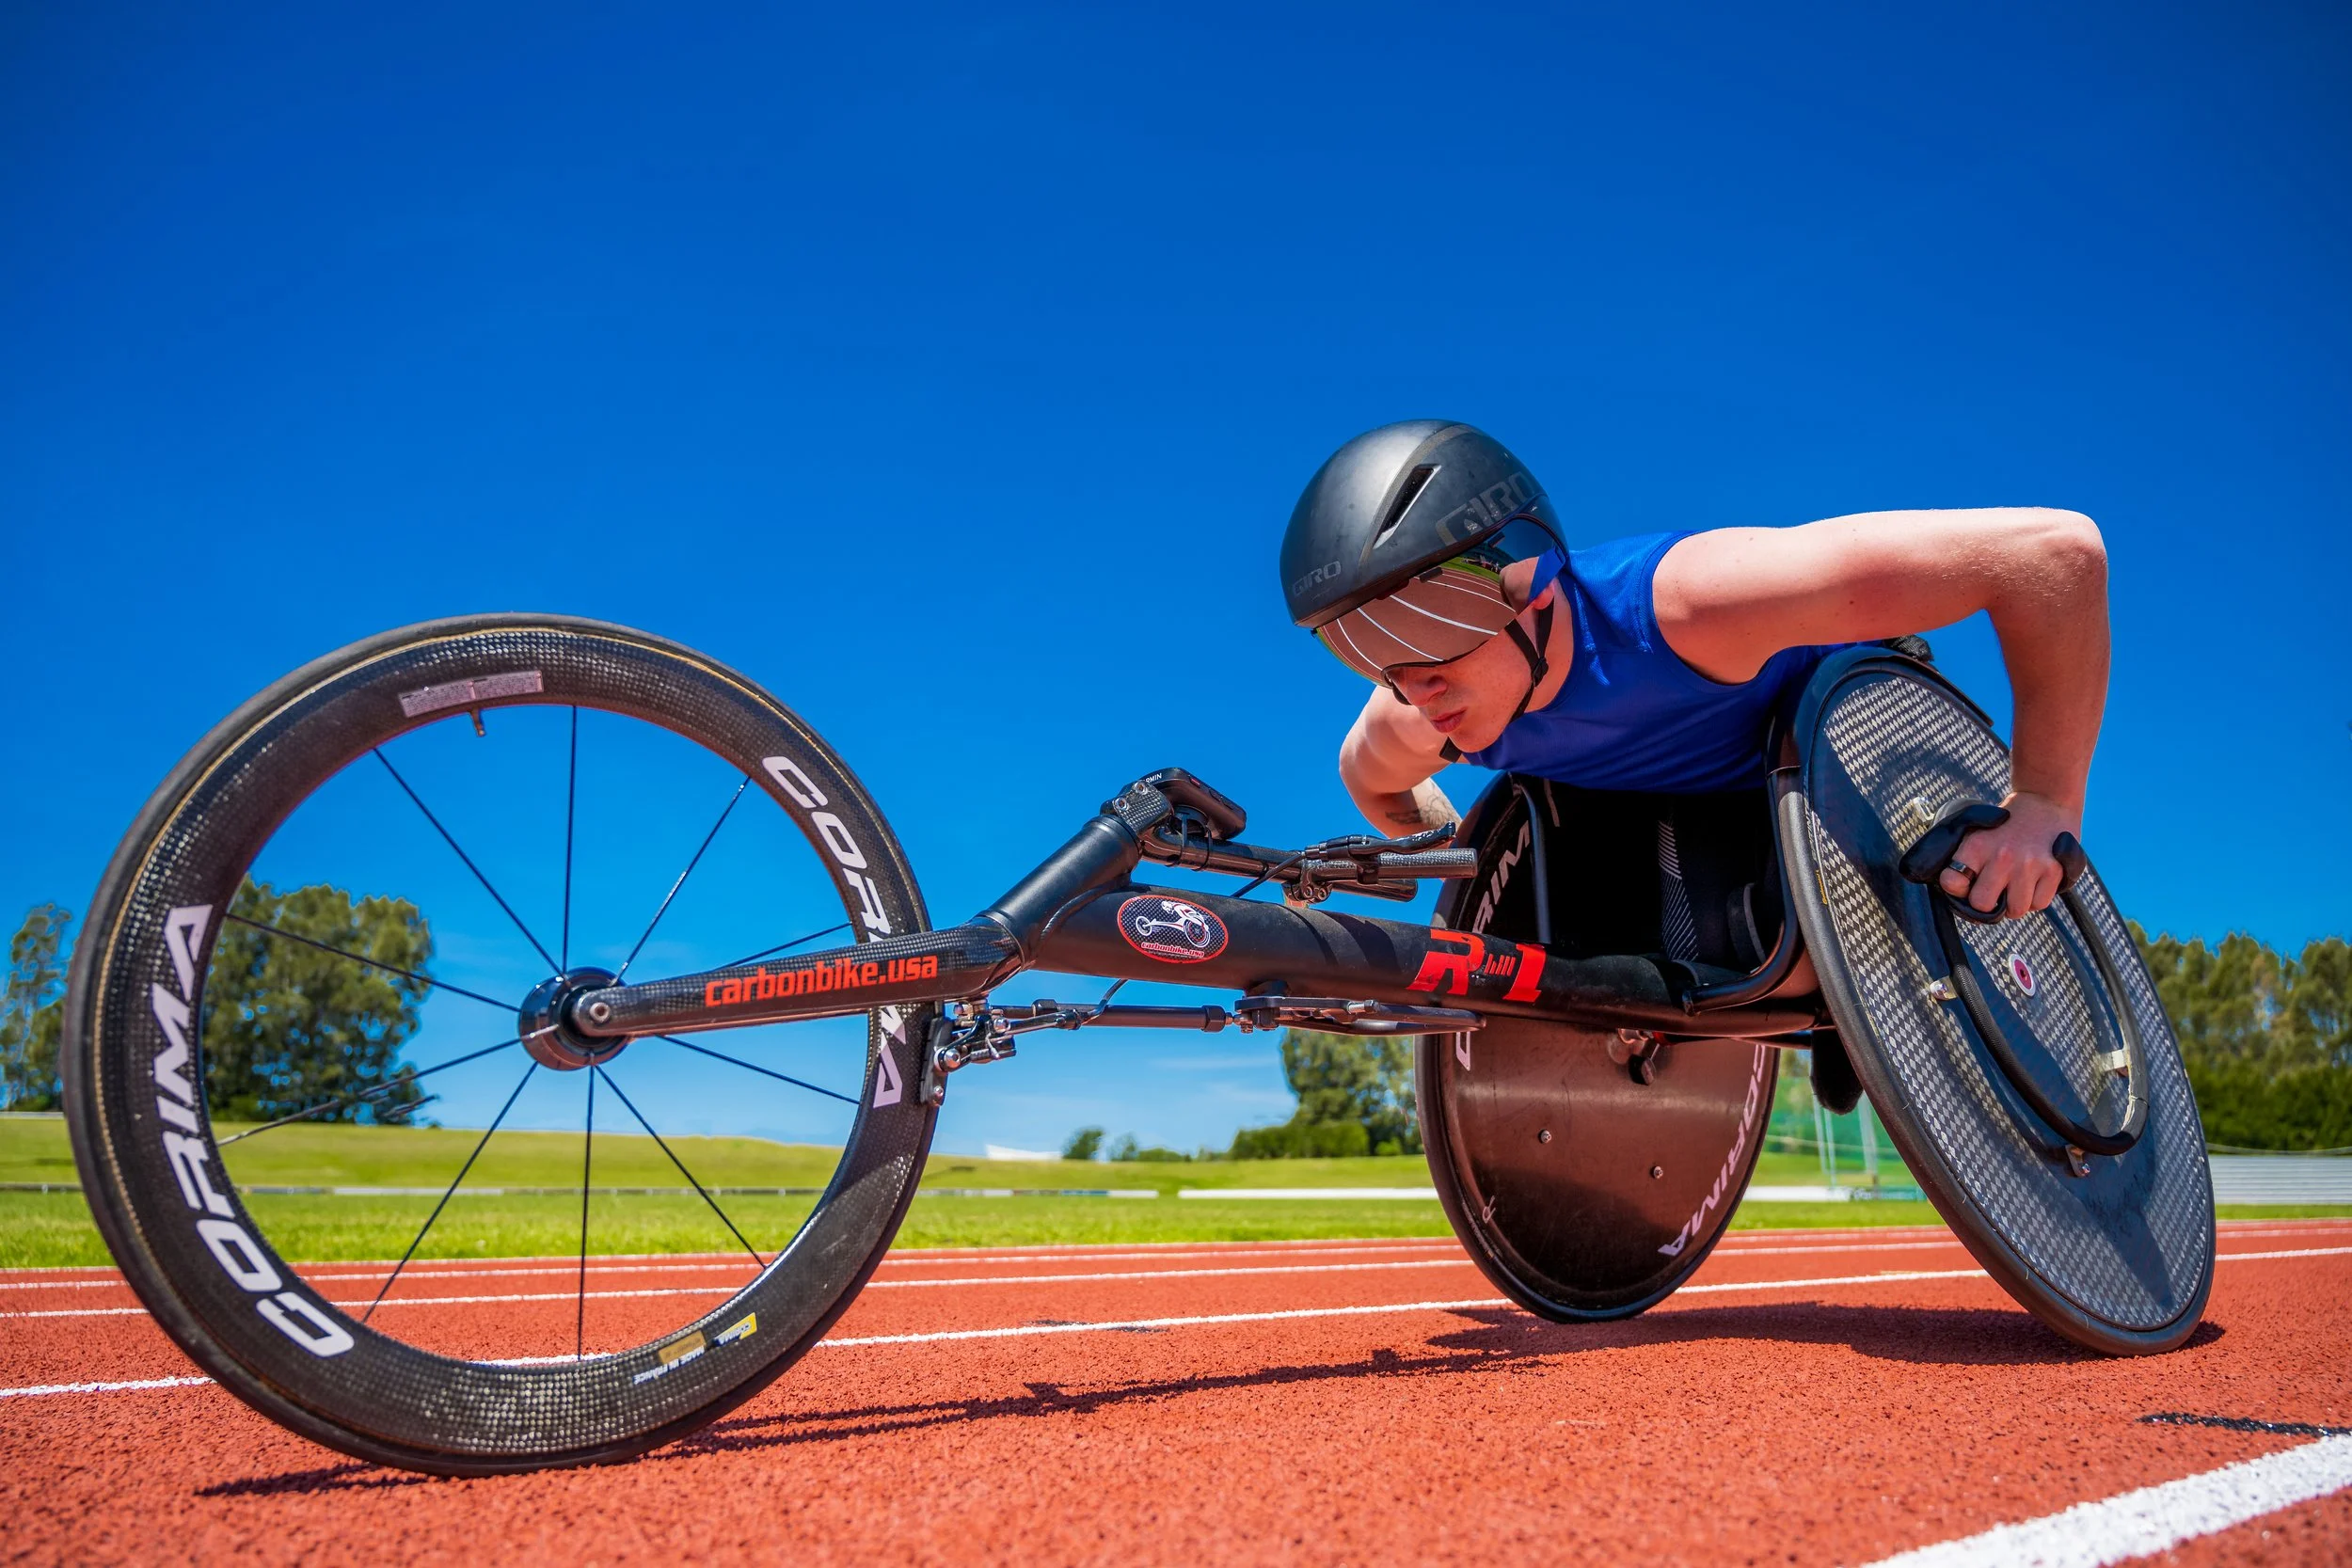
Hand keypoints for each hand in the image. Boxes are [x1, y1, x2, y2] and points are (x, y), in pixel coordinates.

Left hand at [1937, 791, 2078, 918]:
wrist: (2046, 800)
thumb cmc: (2007, 825)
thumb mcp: (1978, 832)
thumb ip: (1965, 861)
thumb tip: (1960, 894)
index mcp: (1976, 845)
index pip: (1951, 881)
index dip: (1958, 888)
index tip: (1967, 884)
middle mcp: (2001, 857)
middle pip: (1982, 904)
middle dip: (1988, 903)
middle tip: (1996, 891)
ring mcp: (2029, 865)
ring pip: (2015, 911)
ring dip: (2015, 903)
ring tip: (2017, 885)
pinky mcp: (2054, 871)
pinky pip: (2040, 904)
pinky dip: (2037, 898)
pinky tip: (2035, 881)